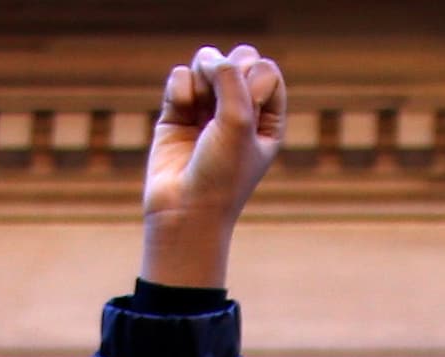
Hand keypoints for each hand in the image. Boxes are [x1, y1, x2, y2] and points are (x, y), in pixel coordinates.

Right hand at [140, 44, 284, 289]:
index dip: (253, 81)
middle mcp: (240, 112)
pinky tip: (180, 113)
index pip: (266, 70)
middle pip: (238, 59)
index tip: (246, 114)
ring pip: (207, 63)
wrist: (183, 211)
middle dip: (227, 72)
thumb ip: (230, 78)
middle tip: (220, 105)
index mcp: (267, 119)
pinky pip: (181, 77)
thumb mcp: (239, 122)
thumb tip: (208, 56)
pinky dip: (180, 89)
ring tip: (198, 109)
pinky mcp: (177, 113)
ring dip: (202, 79)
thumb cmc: (221, 176)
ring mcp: (207, 111)